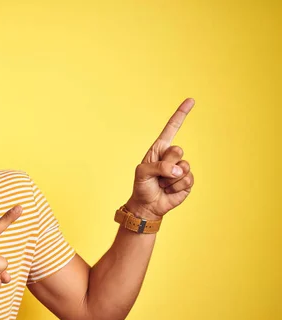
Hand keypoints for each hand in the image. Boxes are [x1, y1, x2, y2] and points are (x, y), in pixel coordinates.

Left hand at [125, 98, 195, 219]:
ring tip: (162, 184)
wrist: (147, 205)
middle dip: (166, 164)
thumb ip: (158, 166)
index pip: (172, 128)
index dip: (181, 114)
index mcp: (160, 148)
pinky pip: (187, 180)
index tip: (191, 100)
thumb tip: (177, 170)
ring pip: (183, 167)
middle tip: (158, 175)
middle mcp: (172, 156)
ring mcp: (181, 168)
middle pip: (177, 150)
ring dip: (169, 179)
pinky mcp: (188, 181)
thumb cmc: (142, 186)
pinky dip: (175, 187)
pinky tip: (169, 190)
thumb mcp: (142, 173)